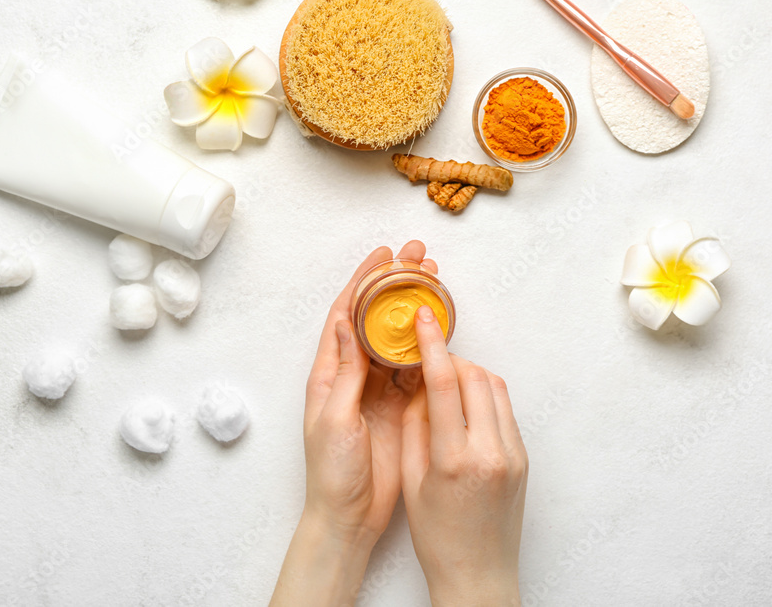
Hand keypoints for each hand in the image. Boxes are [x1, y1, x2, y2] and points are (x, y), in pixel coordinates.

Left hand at [271, 241, 436, 606]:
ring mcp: (380, 390)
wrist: (351, 516)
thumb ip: (345, 372)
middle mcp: (354, 375)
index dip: (363, 281)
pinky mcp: (402, 408)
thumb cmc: (331, 471)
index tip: (384, 256)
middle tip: (419, 258)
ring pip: (398, 339)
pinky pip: (417, 369)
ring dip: (413, 310)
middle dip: (395, 285)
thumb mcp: (333, 418)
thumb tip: (347, 322)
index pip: (346, 315)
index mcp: (329, 374)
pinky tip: (442, 328)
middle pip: (375, 319)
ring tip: (435, 282)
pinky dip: (429, 346)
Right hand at [401, 305, 528, 606]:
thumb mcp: (412, 481)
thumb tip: (420, 386)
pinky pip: (505, 410)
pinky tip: (465, 407)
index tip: (423, 320)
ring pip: (495, 388)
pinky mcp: (524, 458)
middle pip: (475, 377)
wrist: (479, 573)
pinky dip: (485, 397)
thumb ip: (416, 428)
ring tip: (446, 383)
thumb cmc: (438, 538)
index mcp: (454, 460)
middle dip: (451, 359)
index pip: (443, 385)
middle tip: (430, 358)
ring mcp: (513, 454)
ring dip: (470, 375)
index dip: (431, 346)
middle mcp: (490, 452)